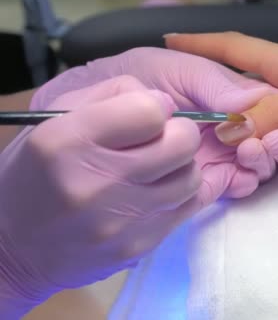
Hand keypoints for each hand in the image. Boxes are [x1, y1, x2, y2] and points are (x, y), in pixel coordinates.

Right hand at [0, 76, 201, 316]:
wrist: (15, 250)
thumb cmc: (37, 173)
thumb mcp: (55, 118)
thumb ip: (112, 95)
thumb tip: (166, 103)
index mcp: (68, 142)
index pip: (149, 110)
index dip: (155, 105)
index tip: (146, 113)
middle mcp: (97, 183)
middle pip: (182, 143)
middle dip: (179, 133)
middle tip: (161, 138)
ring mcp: (122, 221)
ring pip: (191, 176)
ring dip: (181, 165)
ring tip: (157, 166)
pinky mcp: (141, 247)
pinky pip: (188, 207)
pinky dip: (180, 192)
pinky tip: (158, 190)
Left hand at [32, 47, 277, 198]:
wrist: (76, 124)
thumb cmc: (123, 82)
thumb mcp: (167, 69)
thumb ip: (210, 81)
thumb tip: (256, 100)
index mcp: (227, 93)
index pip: (272, 103)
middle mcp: (228, 124)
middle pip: (275, 135)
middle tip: (273, 140)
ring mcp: (218, 155)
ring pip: (261, 163)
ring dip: (266, 160)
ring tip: (252, 152)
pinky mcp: (203, 184)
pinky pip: (237, 186)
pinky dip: (247, 183)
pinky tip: (241, 176)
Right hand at [165, 32, 277, 162]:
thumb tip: (229, 131)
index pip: (237, 48)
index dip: (202, 43)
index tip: (165, 44)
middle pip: (242, 90)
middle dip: (213, 102)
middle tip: (185, 127)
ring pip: (261, 122)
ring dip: (241, 137)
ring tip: (220, 157)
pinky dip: (266, 154)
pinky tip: (253, 168)